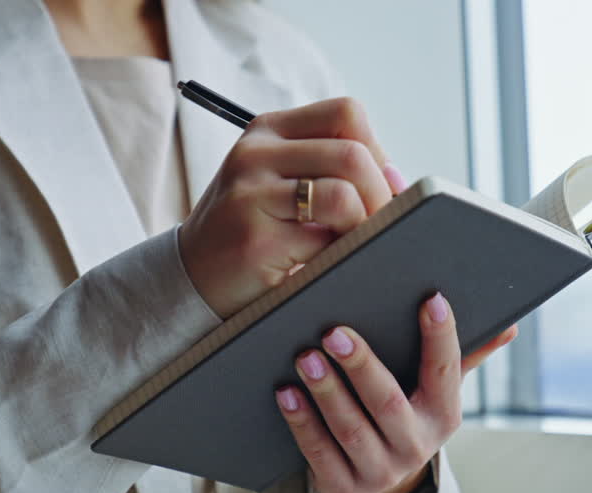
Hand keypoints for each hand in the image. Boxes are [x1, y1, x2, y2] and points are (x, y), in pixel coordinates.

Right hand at [179, 97, 407, 318]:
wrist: (191, 278)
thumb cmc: (252, 232)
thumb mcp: (282, 184)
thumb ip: (332, 170)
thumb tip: (400, 178)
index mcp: (268, 130)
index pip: (347, 115)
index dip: (377, 151)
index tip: (375, 188)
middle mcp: (255, 153)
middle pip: (353, 155)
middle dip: (381, 195)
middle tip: (377, 227)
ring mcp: (251, 195)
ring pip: (344, 195)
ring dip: (364, 227)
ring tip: (351, 245)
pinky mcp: (255, 240)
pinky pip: (326, 242)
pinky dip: (341, 256)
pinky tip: (326, 265)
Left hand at [274, 294, 516, 492]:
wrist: (379, 485)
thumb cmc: (405, 416)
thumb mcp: (433, 392)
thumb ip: (462, 358)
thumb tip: (509, 327)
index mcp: (444, 417)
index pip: (447, 373)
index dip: (441, 337)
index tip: (431, 299)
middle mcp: (417, 448)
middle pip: (388, 403)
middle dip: (361, 366)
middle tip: (334, 332)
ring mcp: (381, 473)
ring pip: (350, 429)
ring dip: (326, 392)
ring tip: (305, 358)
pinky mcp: (346, 490)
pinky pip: (319, 453)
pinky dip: (301, 422)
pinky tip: (286, 393)